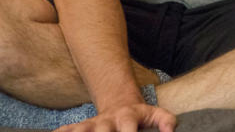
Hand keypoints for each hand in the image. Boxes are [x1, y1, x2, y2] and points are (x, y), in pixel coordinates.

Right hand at [54, 103, 176, 131]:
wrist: (120, 104)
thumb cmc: (140, 116)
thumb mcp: (155, 114)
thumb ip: (165, 120)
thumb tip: (170, 131)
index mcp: (127, 117)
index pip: (128, 127)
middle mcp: (107, 120)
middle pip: (102, 131)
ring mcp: (91, 124)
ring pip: (81, 130)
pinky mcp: (78, 127)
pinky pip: (65, 130)